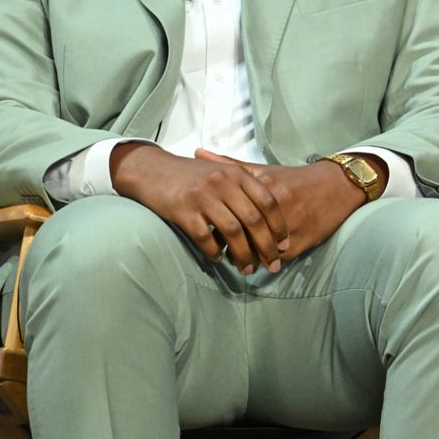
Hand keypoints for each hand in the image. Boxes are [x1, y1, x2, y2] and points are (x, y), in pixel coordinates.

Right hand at [109, 143, 289, 273]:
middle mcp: (223, 183)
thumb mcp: (222, 171)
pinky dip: (214, 251)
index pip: (268, 201)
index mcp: (237, 174)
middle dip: (267, 246)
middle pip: (253, 220)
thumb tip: (268, 216)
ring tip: (247, 269)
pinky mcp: (183, 210)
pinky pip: (204, 237)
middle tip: (273, 265)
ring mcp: (203, 196)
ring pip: (232, 232)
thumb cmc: (192, 174)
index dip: (279, 225)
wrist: (153, 169)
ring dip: (243, 255)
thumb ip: (245, 187)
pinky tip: (218, 258)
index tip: (285, 244)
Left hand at [194, 150, 367, 262]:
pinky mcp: (301, 241)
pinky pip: (277, 259)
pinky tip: (260, 262)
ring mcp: (288, 226)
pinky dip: (267, 262)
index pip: (230, 212)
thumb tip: (198, 152)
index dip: (216, 224)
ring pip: (258, 250)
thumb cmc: (295, 178)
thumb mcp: (264, 169)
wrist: (336, 186)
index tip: (210, 228)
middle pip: (242, 234)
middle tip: (221, 249)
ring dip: (247, 258)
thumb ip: (230, 164)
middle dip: (230, 245)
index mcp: (262, 188)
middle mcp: (275, 207)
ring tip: (239, 260)